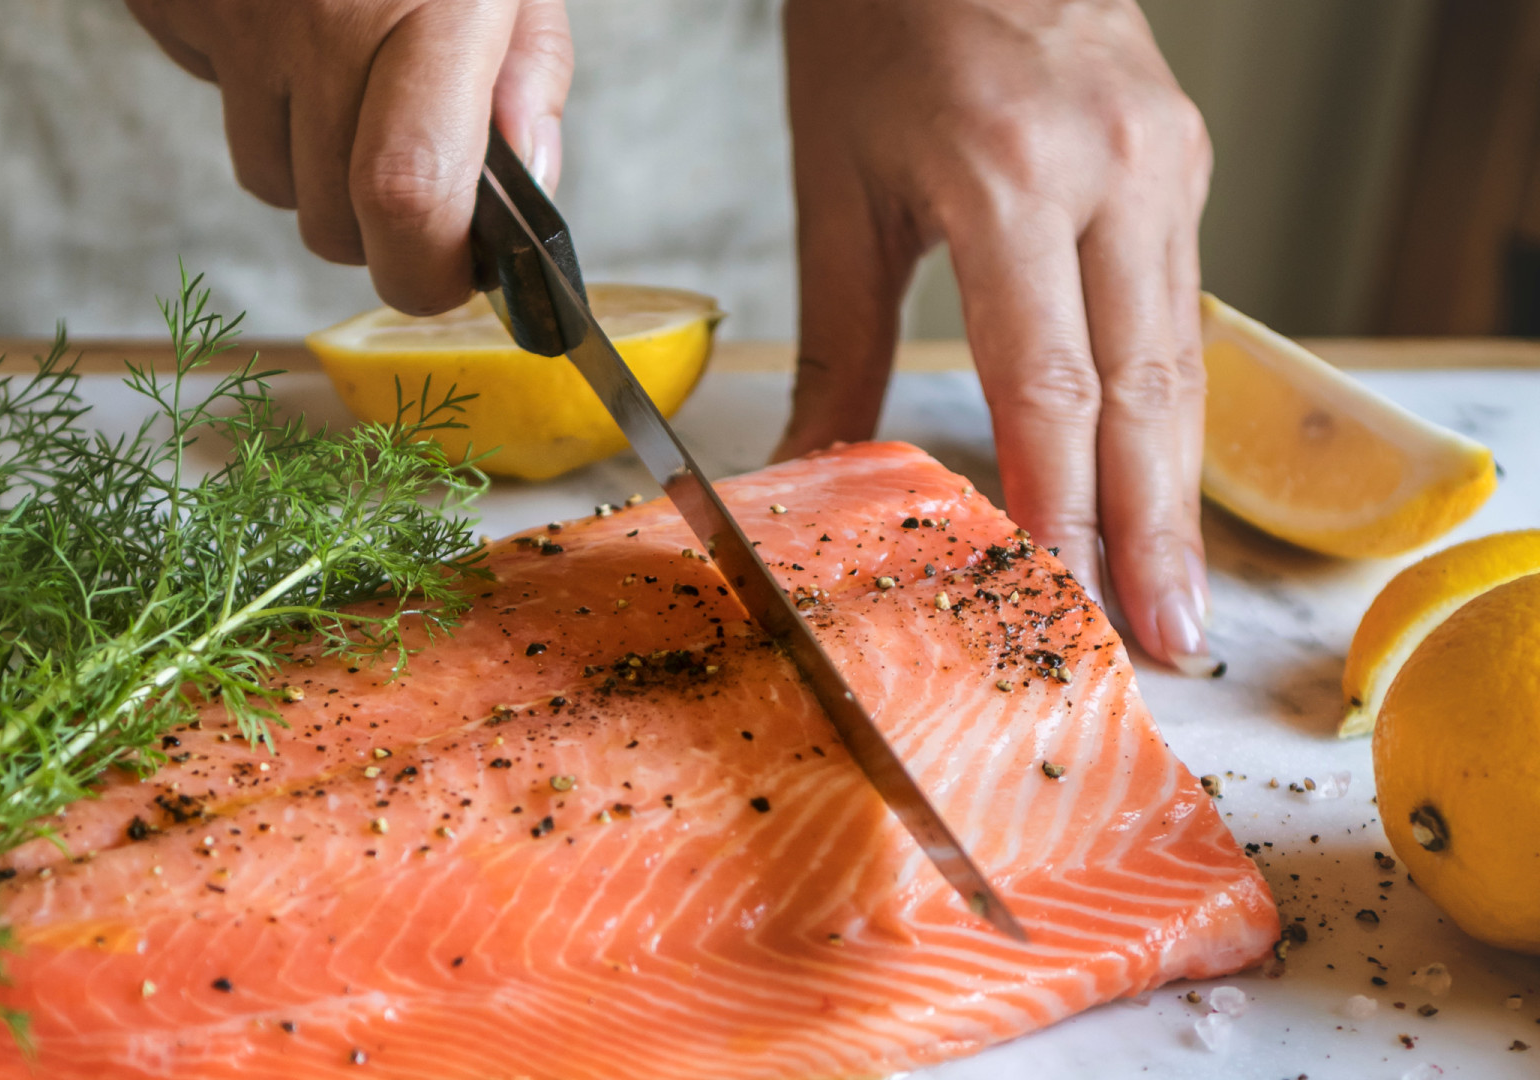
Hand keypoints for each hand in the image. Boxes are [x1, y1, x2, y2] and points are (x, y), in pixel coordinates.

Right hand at [126, 0, 572, 314]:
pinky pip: (214, 101)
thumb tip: (532, 188)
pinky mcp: (170, 3)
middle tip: (405, 157)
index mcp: (432, 9)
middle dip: (375, 228)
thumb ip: (530, 79)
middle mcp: (326, 18)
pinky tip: (284, 21)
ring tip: (342, 66)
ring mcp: (238, 16)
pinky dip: (251, 88)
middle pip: (333, 222)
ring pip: (268, 179)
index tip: (451, 272)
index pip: (407, 196)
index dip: (426, 270)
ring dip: (310, 160)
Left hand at [777, 0, 1215, 672]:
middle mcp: (1114, 173)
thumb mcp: (837, 179)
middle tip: (1165, 643)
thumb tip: (818, 464)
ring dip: (1176, 486)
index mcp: (1013, 178)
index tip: (1066, 602)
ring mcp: (1165, 164)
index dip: (1063, 508)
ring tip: (1172, 592)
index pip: (1052, 386)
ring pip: (1182, 359)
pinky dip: (1166, 406)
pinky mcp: (1182, 160)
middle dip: (1154, 531)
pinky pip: (1179, 306)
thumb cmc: (882, 18)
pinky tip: (1156, 478)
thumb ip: (840, 334)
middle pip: (1146, 393)